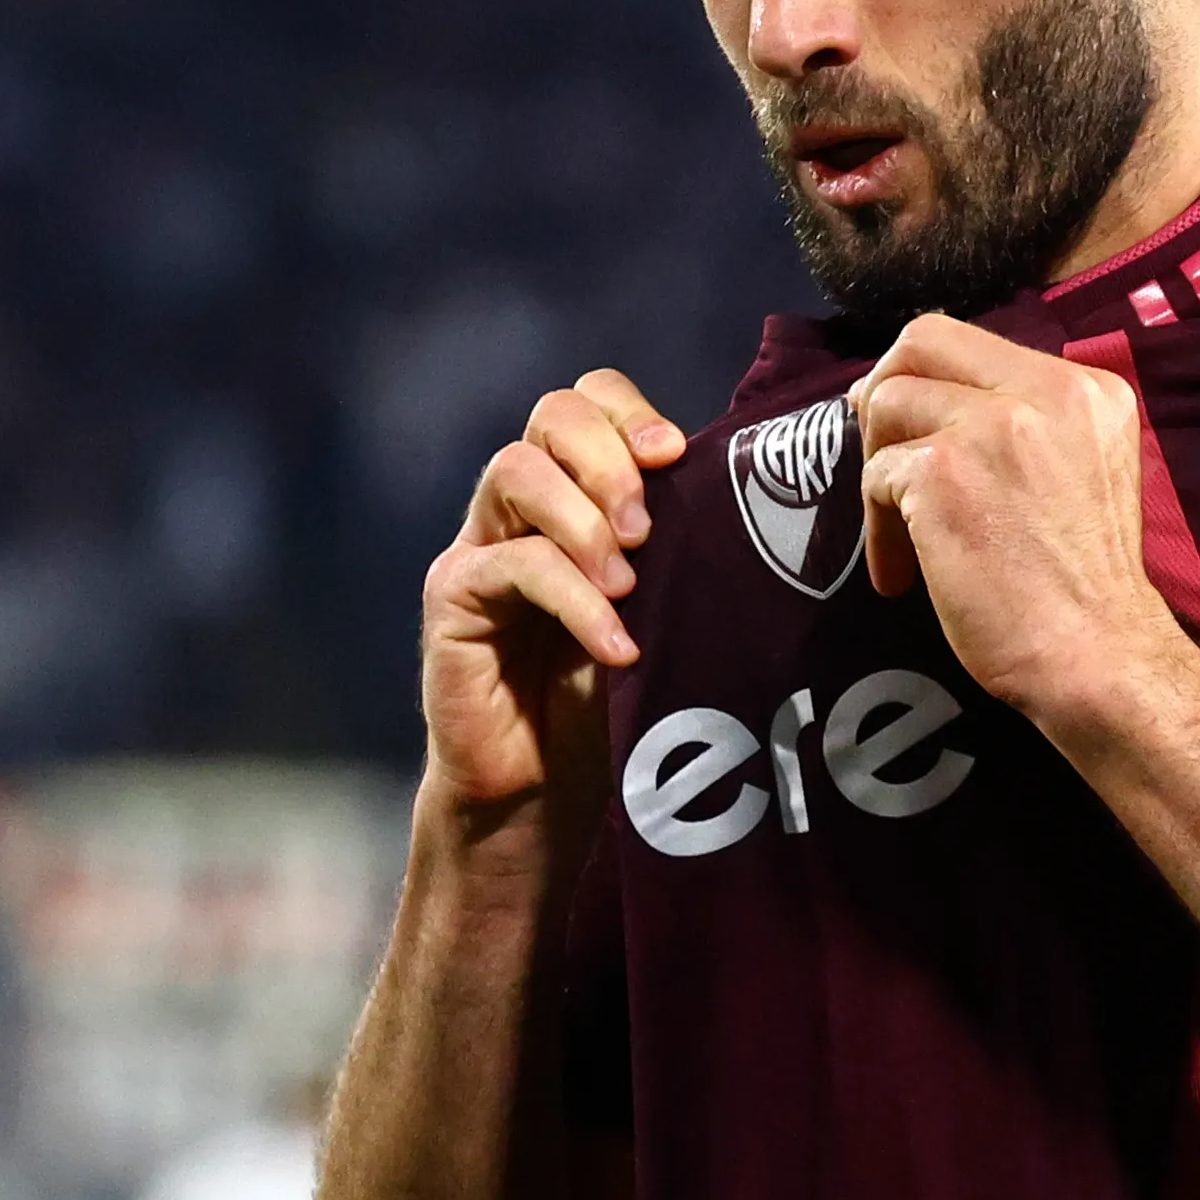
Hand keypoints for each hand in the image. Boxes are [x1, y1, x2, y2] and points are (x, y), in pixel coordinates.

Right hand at [417, 371, 684, 816]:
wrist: (539, 797)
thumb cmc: (610, 704)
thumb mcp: (659, 610)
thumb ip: (676, 548)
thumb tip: (747, 493)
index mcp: (572, 494)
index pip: (586, 402)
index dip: (629, 413)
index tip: (678, 454)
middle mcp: (519, 507)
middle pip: (549, 415)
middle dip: (609, 458)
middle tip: (648, 530)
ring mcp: (479, 548)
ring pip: (515, 471)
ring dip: (585, 521)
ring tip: (630, 586)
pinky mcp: (453, 599)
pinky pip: (511, 566)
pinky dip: (575, 601)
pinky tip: (617, 645)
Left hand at [851, 316, 1190, 730]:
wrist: (1099, 655)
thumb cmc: (1085, 587)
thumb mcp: (1084, 470)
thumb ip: (1028, 427)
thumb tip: (928, 401)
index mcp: (1086, 389)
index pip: (975, 342)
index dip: (927, 376)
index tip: (910, 426)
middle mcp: (1046, 391)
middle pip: (923, 340)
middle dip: (883, 389)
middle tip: (878, 451)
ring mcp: (992, 427)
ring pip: (887, 404)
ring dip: (879, 472)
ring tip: (900, 536)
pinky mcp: (944, 473)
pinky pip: (877, 475)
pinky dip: (880, 529)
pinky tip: (904, 577)